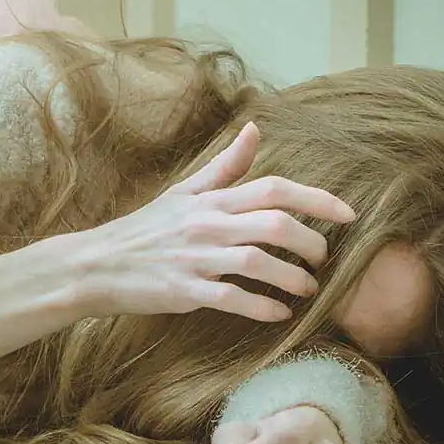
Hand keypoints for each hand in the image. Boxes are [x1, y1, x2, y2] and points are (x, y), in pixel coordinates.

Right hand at [67, 122, 354, 321]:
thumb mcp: (184, 191)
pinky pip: (231, 298)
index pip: (275, 188)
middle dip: (310, 242)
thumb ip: (224, 166)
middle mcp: (208, 224)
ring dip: (292, 278)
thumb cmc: (145, 228)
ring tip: (306, 289)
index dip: (317, 199)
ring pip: (258, 262)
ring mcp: (195, 258)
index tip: (348, 214)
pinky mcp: (183, 290)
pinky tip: (278, 314)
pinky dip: (260, 307)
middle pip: (275, 224)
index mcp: (212, 199)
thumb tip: (255, 129)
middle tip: (322, 259)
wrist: (95, 264)